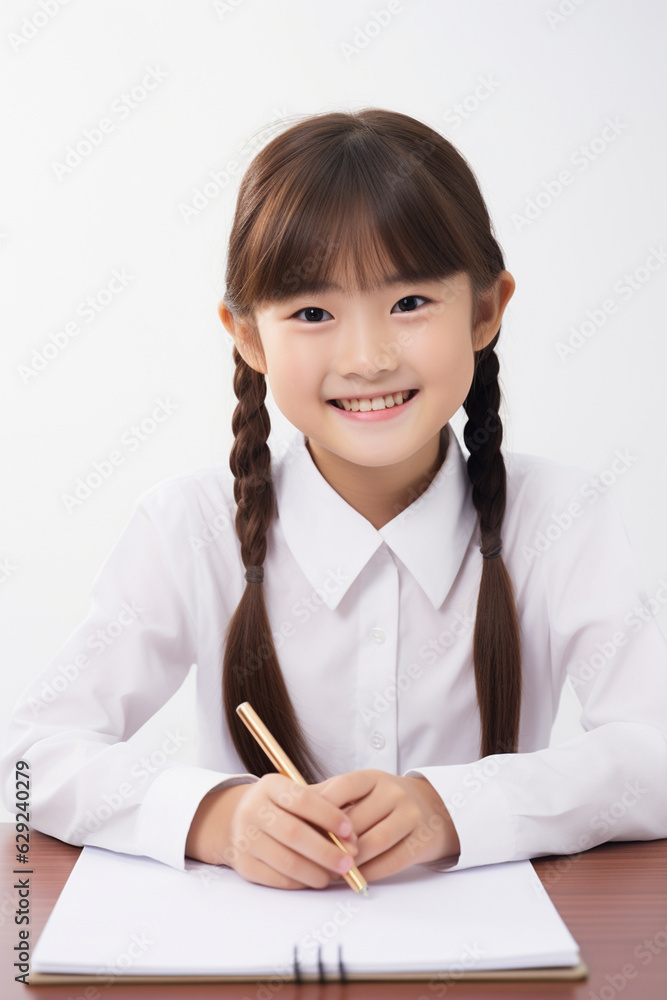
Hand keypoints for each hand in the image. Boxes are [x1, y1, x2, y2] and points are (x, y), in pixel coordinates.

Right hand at [185, 774, 359, 889]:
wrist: (236, 820)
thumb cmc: (279, 807)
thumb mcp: (295, 794)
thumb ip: (323, 807)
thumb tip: (351, 837)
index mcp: (269, 786)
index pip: (301, 799)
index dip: (329, 816)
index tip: (351, 830)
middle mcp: (252, 809)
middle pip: (293, 833)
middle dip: (327, 851)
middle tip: (350, 862)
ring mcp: (244, 838)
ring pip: (286, 861)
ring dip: (317, 871)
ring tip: (336, 874)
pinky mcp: (242, 864)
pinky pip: (276, 879)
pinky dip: (301, 882)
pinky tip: (316, 879)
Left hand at [313, 769, 459, 883]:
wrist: (433, 809)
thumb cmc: (384, 801)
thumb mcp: (360, 790)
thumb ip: (329, 796)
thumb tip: (292, 808)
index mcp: (373, 777)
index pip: (342, 787)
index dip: (320, 808)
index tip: (300, 826)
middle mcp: (394, 793)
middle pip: (355, 821)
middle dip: (330, 843)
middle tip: (308, 858)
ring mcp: (410, 816)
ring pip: (371, 844)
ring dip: (347, 861)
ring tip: (328, 872)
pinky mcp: (421, 842)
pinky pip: (389, 862)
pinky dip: (367, 873)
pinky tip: (353, 877)